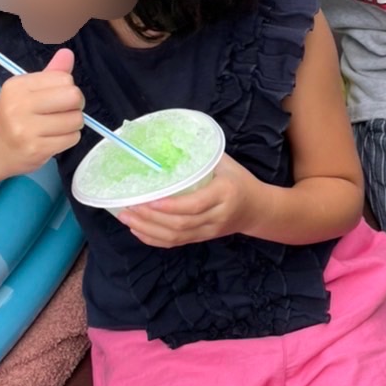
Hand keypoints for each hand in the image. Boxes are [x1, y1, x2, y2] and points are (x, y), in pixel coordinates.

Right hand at [0, 49, 83, 177]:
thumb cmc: (14, 116)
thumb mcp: (27, 91)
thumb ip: (51, 73)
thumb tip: (68, 53)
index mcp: (17, 86)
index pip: (64, 79)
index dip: (68, 88)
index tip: (58, 97)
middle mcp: (18, 105)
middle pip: (73, 96)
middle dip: (76, 105)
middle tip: (66, 111)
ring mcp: (26, 130)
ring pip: (75, 119)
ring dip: (74, 124)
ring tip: (59, 126)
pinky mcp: (35, 149)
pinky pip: (72, 138)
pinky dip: (70, 138)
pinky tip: (55, 139)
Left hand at [117, 154, 265, 247]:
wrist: (258, 208)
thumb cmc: (239, 179)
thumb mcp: (226, 163)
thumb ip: (201, 156)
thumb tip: (168, 142)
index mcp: (224, 194)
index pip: (195, 204)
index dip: (171, 206)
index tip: (149, 200)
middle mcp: (217, 216)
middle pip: (181, 224)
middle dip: (150, 218)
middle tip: (127, 208)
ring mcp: (209, 231)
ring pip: (176, 236)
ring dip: (148, 229)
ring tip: (126, 218)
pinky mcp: (203, 238)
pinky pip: (177, 243)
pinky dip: (155, 239)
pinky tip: (138, 231)